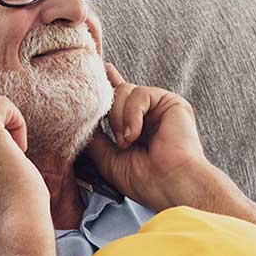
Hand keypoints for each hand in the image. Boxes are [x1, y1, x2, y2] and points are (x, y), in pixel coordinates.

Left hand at [86, 63, 210, 211]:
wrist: (171, 185)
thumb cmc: (145, 180)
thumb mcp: (108, 159)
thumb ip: (95, 138)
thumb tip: (83, 119)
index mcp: (138, 126)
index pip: (121, 99)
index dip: (110, 83)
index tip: (102, 70)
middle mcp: (150, 114)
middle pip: (117, 93)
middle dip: (110, 116)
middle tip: (120, 142)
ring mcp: (160, 107)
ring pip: (125, 91)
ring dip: (120, 118)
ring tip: (128, 141)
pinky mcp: (171, 102)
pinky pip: (140, 93)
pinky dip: (132, 114)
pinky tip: (136, 134)